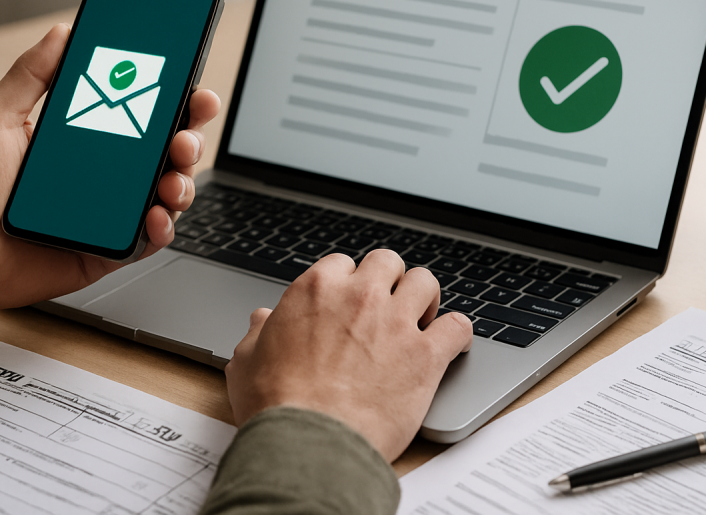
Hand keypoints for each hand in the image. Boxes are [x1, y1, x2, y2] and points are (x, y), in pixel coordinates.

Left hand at [0, 23, 220, 314]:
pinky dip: (163, 228)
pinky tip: (156, 217)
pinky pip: (150, 240)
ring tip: (171, 181)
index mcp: (87, 139)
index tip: (194, 88)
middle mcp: (106, 176)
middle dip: (189, 140)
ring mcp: (110, 213)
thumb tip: (63, 32)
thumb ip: (30, 74)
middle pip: (167, 153)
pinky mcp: (107, 251)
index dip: (176, 102)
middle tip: (183, 137)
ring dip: (182, 184)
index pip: (143, 115)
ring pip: (168, 195)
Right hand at [224, 250, 472, 461]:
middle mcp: (360, 296)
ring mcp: (396, 323)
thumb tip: (262, 319)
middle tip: (387, 307)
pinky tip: (452, 343)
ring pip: (426, 282)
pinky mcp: (426, 355)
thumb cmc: (274, 406)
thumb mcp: (247, 362)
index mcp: (316, 290)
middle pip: (388, 262)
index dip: (347, 284)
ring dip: (425, 298)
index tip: (349, 303)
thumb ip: (258, 333)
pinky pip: (458, 326)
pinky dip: (458, 333)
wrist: (308, 443)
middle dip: (389, 281)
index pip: (342, 264)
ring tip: (421, 319)